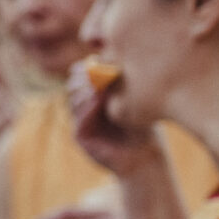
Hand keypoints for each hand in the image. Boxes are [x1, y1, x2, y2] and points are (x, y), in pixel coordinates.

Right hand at [66, 60, 159, 174]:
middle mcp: (84, 109)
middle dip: (83, 77)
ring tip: (99, 85)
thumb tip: (110, 61)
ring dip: (85, 90)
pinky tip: (98, 98)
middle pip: (72, 86)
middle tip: (95, 71)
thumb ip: (119, 86)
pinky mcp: (81, 137)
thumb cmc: (144, 128)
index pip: (79, 76)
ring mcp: (81, 123)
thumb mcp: (132, 102)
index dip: (85, 68)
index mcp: (93, 98)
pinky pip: (79, 118)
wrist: (145, 157)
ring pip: (73, 100)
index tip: (99, 60)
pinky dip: (87, 107)